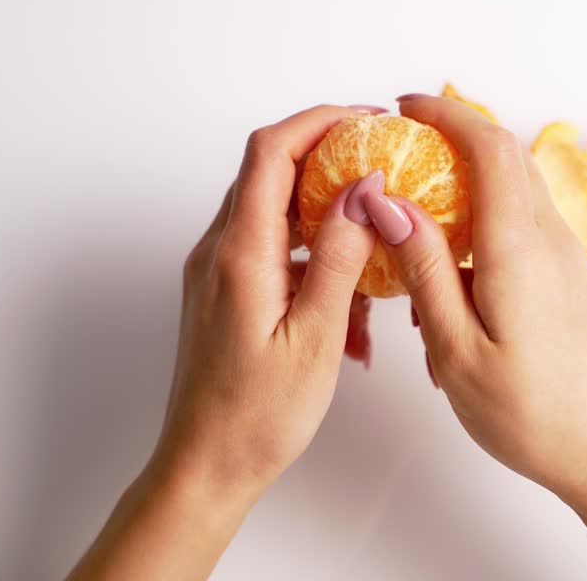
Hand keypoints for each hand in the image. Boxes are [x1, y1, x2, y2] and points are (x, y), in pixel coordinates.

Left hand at [69, 104, 382, 579]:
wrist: (204, 466)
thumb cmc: (257, 417)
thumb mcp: (316, 337)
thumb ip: (338, 257)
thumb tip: (362, 189)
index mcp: (239, 254)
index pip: (271, 152)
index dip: (319, 121)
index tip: (367, 120)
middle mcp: (218, 251)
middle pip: (269, 169)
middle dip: (328, 157)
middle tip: (382, 165)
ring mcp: (216, 271)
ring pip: (274, 210)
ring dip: (325, 215)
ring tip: (374, 243)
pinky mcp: (223, 292)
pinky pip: (272, 249)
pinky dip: (312, 256)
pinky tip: (349, 301)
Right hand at [364, 94, 586, 503]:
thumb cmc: (532, 415)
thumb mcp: (457, 349)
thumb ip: (424, 268)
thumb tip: (389, 202)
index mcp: (517, 248)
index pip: (488, 147)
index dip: (445, 114)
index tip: (402, 107)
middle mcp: (548, 240)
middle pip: (505, 156)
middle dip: (453, 135)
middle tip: (400, 145)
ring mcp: (563, 258)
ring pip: (513, 189)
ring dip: (466, 180)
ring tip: (414, 213)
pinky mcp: (566, 279)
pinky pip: (520, 224)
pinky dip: (481, 220)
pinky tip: (448, 271)